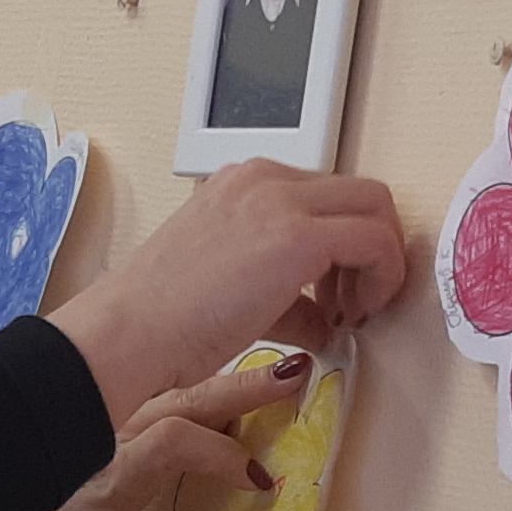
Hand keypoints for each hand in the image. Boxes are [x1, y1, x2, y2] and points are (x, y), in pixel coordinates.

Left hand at [2, 357, 312, 510]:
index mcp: (113, 473)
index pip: (174, 444)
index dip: (221, 456)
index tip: (258, 481)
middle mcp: (118, 431)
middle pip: (188, 398)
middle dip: (244, 390)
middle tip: (297, 377)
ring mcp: (117, 412)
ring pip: (182, 382)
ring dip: (235, 377)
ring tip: (284, 366)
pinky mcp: (114, 404)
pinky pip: (169, 381)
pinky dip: (209, 375)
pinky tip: (241, 371)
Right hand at [46, 160, 404, 421]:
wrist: (130, 332)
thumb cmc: (162, 319)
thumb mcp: (231, 287)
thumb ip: (284, 294)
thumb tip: (320, 319)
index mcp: (243, 183)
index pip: (324, 195)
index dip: (345, 246)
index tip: (335, 292)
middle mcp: (263, 178)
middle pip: (359, 193)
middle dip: (372, 249)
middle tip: (354, 301)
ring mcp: (280, 200)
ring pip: (374, 206)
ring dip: (378, 263)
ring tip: (349, 313)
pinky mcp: (298, 236)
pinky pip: (375, 241)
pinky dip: (381, 278)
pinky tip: (350, 317)